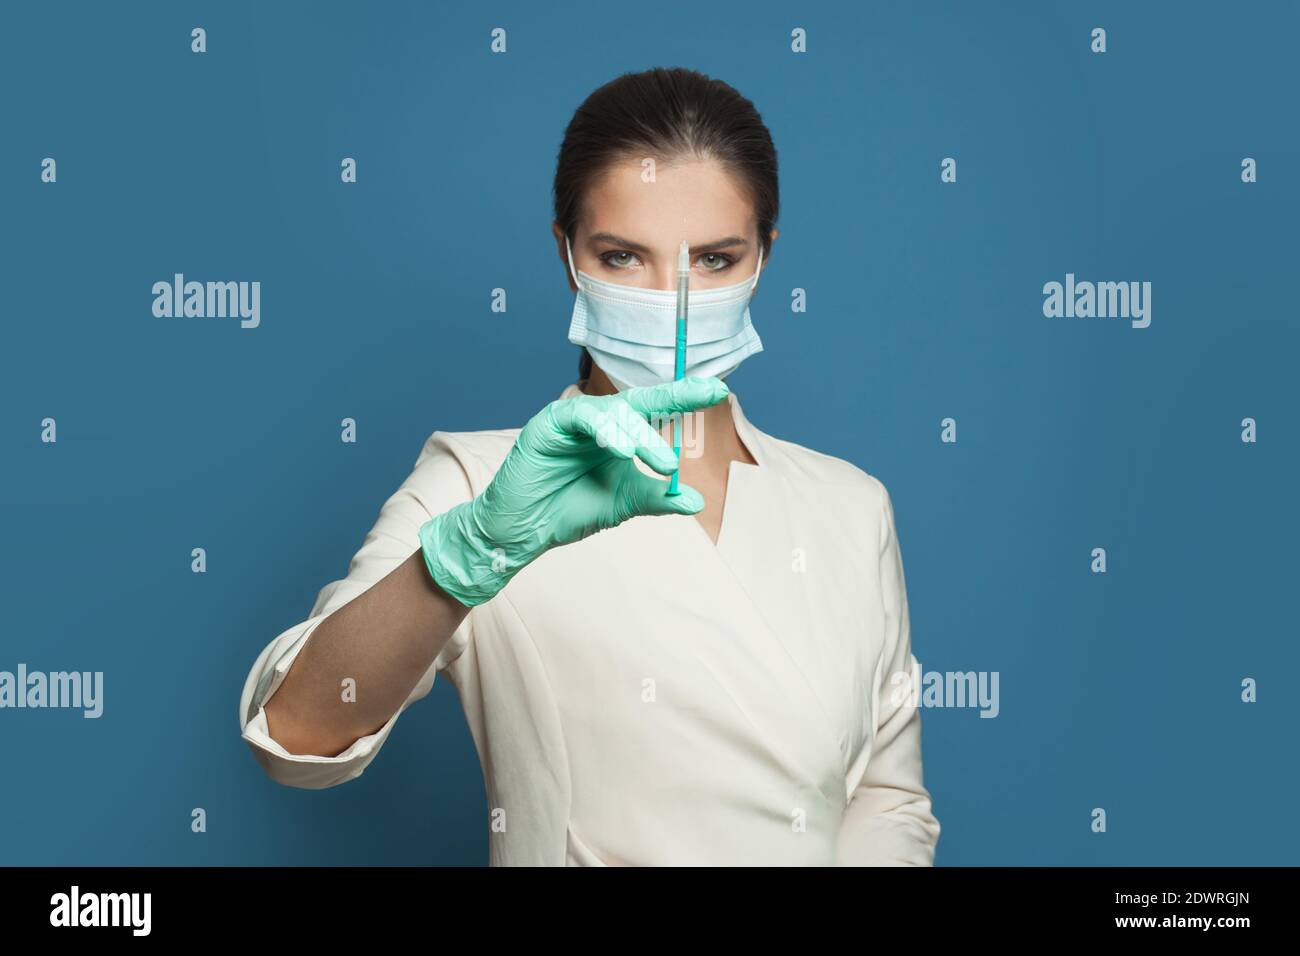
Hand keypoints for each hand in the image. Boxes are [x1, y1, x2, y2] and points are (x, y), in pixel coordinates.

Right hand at [419, 376, 728, 606]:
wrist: (524, 532)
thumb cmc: (568, 511)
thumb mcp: (624, 503)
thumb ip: (657, 498)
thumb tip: (696, 500)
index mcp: (617, 434)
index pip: (655, 410)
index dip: (684, 396)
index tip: (718, 388)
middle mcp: (597, 420)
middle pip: (639, 403)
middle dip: (673, 400)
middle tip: (704, 405)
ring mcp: (572, 419)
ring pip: (614, 412)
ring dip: (640, 435)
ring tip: (661, 462)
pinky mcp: (548, 424)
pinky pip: (580, 416)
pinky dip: (604, 430)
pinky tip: (620, 448)